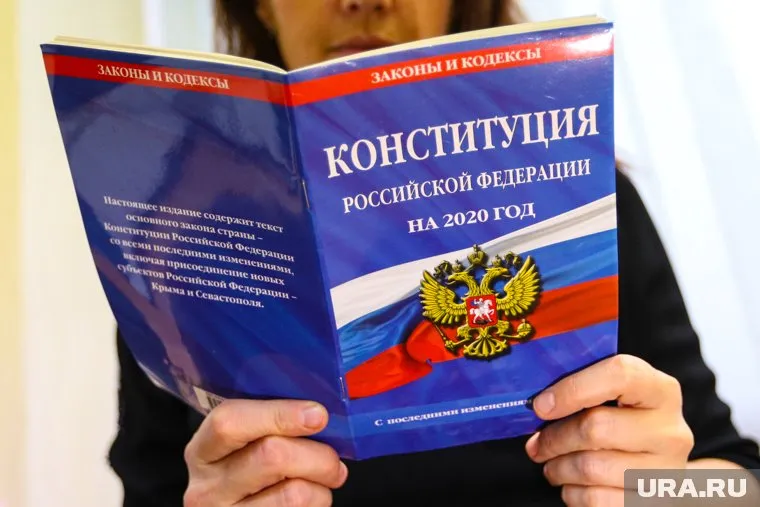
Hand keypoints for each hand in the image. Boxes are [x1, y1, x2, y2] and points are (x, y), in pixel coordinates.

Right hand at [183, 399, 347, 505]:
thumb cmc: (247, 471)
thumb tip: (317, 412)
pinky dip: (318, 501)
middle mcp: (207, 488)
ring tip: (327, 479)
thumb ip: (268, 425)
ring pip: (293, 493)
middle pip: (271, 456)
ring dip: (322, 483)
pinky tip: (314, 496)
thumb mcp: (242, 447)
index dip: (278, 414)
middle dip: (317, 454)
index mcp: (203, 450)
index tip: (317, 415)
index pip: (229, 422)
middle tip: (333, 458)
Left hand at [525, 354, 694, 505]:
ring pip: (591, 468)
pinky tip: (572, 485)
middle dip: (554, 437)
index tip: (541, 405)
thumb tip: (539, 403)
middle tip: (537, 443)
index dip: (573, 388)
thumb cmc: (624, 424)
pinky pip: (596, 499)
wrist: (657, 470)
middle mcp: (669, 429)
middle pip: (596, 427)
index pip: (620, 374)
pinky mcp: (653, 503)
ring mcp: (666, 470)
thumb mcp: (614, 397)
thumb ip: (583, 389)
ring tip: (552, 464)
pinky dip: (572, 493)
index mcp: (660, 390)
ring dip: (558, 468)